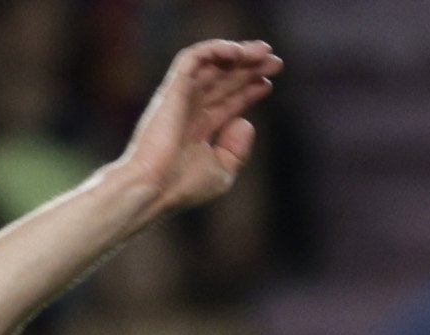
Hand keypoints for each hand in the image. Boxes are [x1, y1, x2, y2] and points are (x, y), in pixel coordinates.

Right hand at [113, 39, 280, 216]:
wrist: (153, 189)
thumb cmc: (182, 188)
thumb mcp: (221, 173)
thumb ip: (237, 150)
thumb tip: (246, 122)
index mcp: (198, 130)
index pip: (227, 101)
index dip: (248, 89)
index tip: (268, 83)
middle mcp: (188, 111)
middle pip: (223, 80)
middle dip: (249, 68)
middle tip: (276, 62)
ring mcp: (180, 98)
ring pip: (211, 64)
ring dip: (239, 54)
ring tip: (264, 51)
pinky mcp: (172, 89)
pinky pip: (193, 58)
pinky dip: (214, 49)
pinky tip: (238, 52)